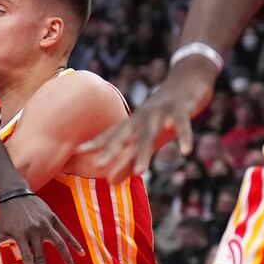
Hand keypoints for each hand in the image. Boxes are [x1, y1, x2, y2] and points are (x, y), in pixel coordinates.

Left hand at [0, 195, 84, 263]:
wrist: (15, 194)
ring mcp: (45, 224)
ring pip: (59, 243)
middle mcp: (33, 230)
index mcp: (20, 236)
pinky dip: (74, 243)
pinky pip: (66, 232)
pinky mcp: (53, 218)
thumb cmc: (4, 218)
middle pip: (41, 255)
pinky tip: (82, 254)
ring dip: (66, 258)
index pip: (27, 256)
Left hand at [78, 57, 216, 182]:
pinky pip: (182, 124)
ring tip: (140, 172)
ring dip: (144, 153)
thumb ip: (129, 161)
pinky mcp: (181, 109)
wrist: (187, 80)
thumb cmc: (163, 115)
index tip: (76, 151)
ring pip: (150, 134)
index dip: (94, 143)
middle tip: (97, 165)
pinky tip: (186, 152)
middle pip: (124, 135)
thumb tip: (110, 183)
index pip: (110, 134)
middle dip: (111, 150)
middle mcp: (141, 117)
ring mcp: (160, 112)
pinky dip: (184, 137)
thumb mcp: (146, 139)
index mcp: (132, 123)